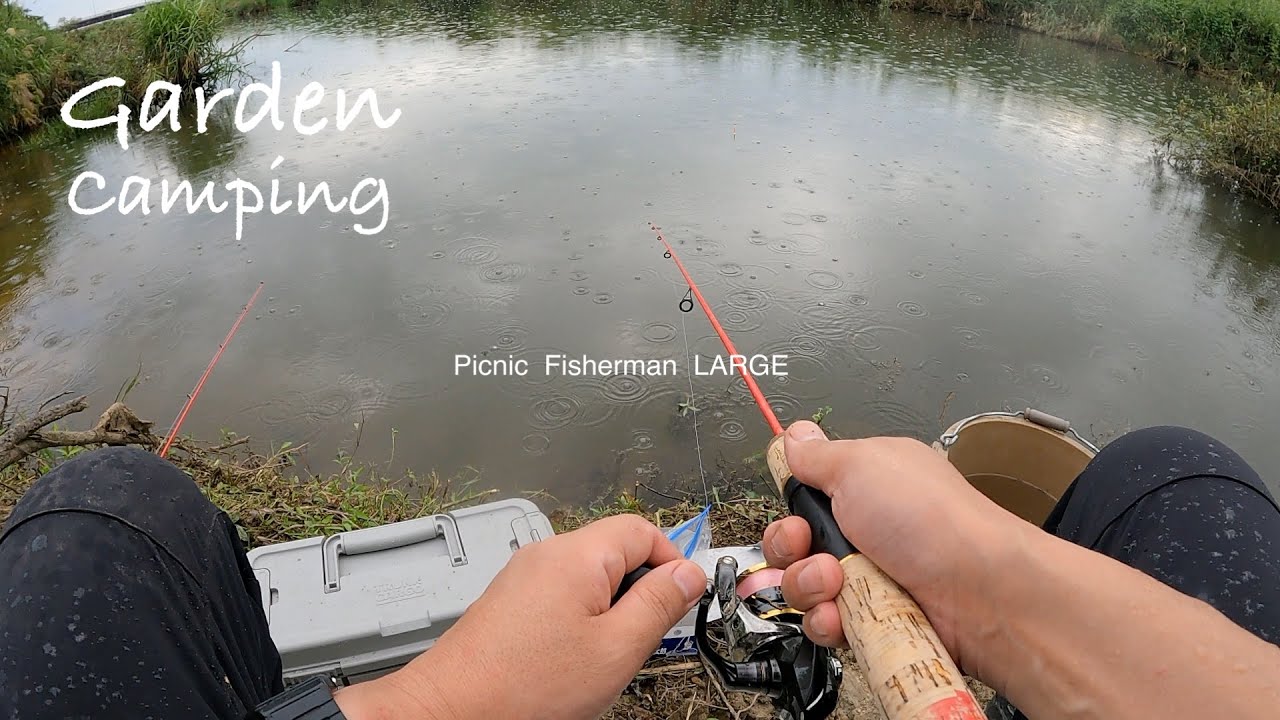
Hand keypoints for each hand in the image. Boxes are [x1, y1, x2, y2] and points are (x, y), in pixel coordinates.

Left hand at [335, 514, 706, 719]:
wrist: (452, 709)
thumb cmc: (523, 687)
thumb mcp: (615, 650)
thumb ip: (659, 606)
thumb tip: (689, 575)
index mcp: (577, 555)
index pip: (644, 530)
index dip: (674, 563)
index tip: (685, 599)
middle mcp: (547, 554)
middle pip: (616, 551)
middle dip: (641, 591)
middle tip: (645, 637)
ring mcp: (525, 575)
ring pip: (591, 577)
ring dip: (612, 609)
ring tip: (606, 656)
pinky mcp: (511, 600)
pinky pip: (564, 595)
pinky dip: (583, 620)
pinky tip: (576, 659)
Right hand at [761, 421, 1023, 668]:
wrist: (978, 592)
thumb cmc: (932, 520)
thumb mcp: (862, 465)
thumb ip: (817, 454)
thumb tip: (793, 434)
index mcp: (865, 486)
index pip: (804, 497)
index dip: (792, 508)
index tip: (798, 511)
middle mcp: (865, 531)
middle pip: (794, 544)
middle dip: (791, 548)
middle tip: (814, 546)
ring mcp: (868, 578)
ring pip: (803, 587)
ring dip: (809, 585)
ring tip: (837, 582)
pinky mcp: (872, 620)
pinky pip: (825, 625)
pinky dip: (829, 622)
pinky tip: (845, 615)